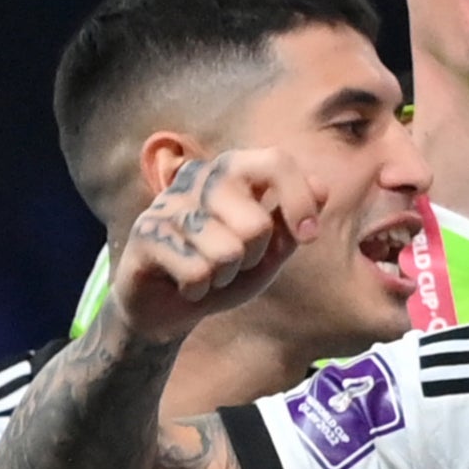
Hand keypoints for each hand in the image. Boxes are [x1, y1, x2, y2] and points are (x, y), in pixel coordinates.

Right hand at [107, 148, 322, 344]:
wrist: (169, 307)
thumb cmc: (225, 271)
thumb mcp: (269, 251)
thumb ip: (293, 223)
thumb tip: (322, 186)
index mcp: (233, 171)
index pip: (275, 161)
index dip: (299, 200)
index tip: (310, 236)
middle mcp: (199, 176)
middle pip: (256, 223)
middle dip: (254, 256)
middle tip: (234, 261)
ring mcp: (168, 202)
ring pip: (227, 252)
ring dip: (224, 276)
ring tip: (207, 271)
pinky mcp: (146, 233)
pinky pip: (197, 272)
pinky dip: (199, 289)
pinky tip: (185, 283)